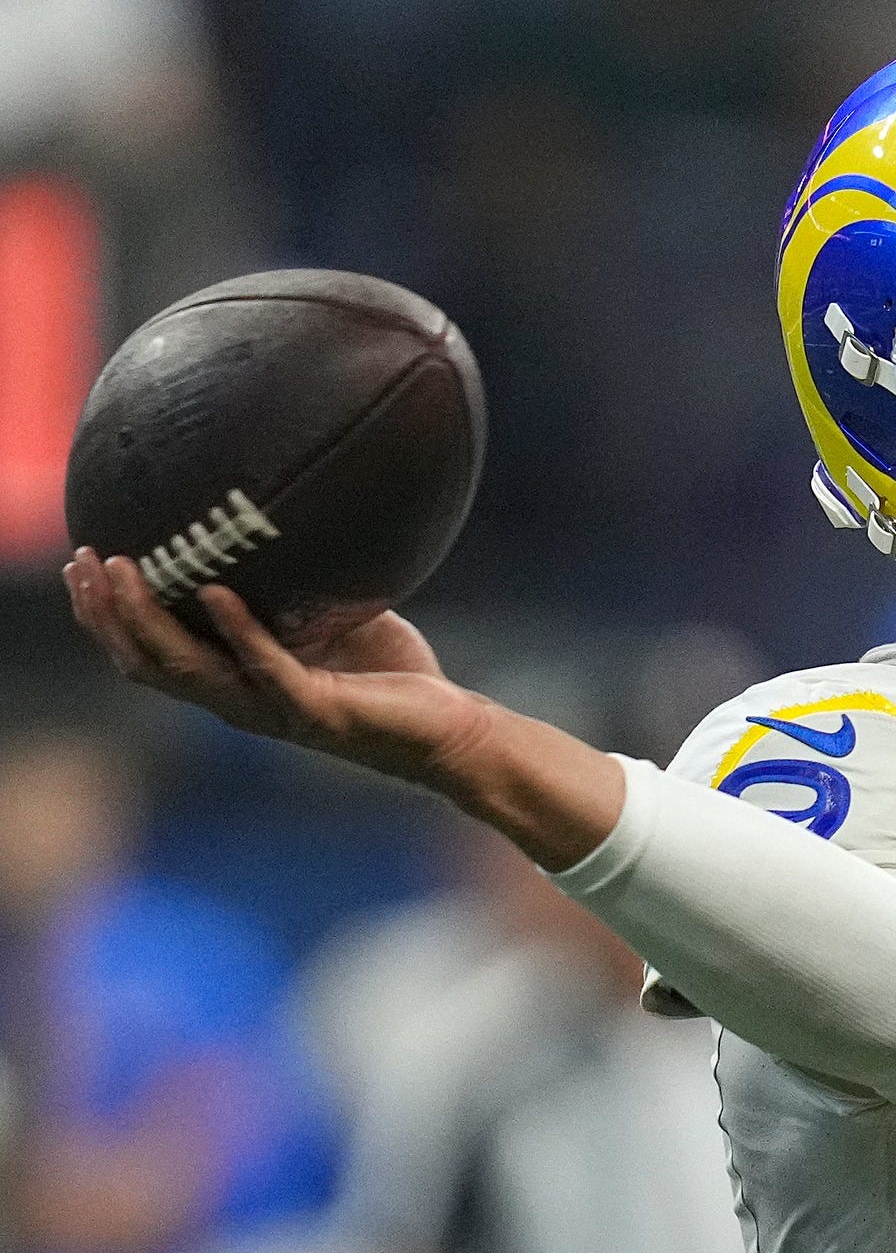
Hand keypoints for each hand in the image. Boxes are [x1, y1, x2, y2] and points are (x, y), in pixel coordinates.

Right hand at [63, 548, 491, 786]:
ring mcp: (276, 709)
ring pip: (189, 671)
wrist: (452, 730)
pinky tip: (216, 592)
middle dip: (108, 615)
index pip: (152, 655)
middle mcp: (245, 702)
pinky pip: (265, 667)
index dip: (110, 618)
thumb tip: (287, 522)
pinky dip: (238, 629)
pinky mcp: (317, 710)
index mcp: (240, 683)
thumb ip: (302, 585)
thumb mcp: (336, 620)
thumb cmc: (396, 679)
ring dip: (150, 619)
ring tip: (127, 570)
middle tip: (86, 563)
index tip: (86, 565)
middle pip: (149, 664)